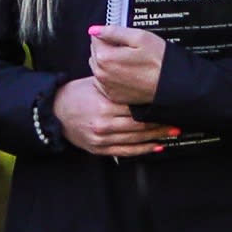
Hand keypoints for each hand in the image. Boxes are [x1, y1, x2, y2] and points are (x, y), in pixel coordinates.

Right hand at [51, 74, 176, 157]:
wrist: (54, 112)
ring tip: (172, 132)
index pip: (136, 107)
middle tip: (176, 120)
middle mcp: (104, 123)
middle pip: (140, 124)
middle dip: (161, 123)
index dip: (154, 107)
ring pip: (136, 139)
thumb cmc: (75, 95)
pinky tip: (157, 146)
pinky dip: (144, 149)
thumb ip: (116, 84)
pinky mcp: (100, 149)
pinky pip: (127, 151)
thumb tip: (140, 80)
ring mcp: (102, 138)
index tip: (168, 105)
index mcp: (104, 105)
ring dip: (157, 136)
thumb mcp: (94, 83)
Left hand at [84, 23, 167, 104]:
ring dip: (109, 62)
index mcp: (105, 57)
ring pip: (99, 66)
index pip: (95, 37)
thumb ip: (114, 31)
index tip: (123, 39)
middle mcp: (102, 74)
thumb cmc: (159, 61)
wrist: (172, 86)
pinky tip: (128, 73)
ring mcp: (106, 87)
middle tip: (129, 50)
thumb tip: (95, 30)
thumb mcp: (140, 37)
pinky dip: (112, 75)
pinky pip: (105, 80)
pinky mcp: (113, 95)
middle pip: (96, 52)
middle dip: (108, 48)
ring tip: (130, 62)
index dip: (110, 35)